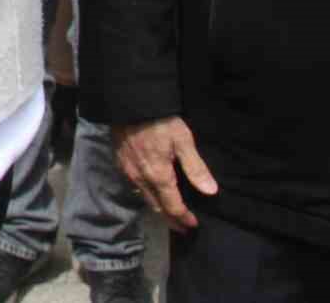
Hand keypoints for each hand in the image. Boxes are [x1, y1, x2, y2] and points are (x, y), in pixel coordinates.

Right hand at [113, 116, 218, 232]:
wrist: (129, 104)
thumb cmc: (161, 121)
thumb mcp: (183, 141)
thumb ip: (195, 168)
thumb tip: (210, 191)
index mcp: (158, 176)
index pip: (173, 206)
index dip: (184, 218)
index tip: (193, 224)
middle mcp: (140, 179)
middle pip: (156, 207)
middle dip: (170, 219)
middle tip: (182, 226)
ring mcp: (127, 172)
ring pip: (143, 198)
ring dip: (157, 208)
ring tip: (169, 212)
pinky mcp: (119, 163)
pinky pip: (134, 187)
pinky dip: (146, 195)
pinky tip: (151, 191)